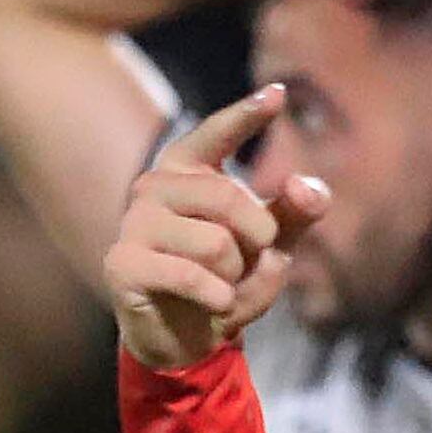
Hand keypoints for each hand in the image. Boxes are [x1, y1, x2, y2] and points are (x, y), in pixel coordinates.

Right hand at [106, 87, 326, 370]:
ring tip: (222, 287)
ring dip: (235, 276)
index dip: (247, 115)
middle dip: (258, 237)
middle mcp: (154, 185)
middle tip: (252, 259)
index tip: (278, 94)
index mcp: (188, 169)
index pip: (218, 133)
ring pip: (215, 244)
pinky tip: (215, 305)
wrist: (184, 338)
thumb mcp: (270, 246)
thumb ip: (294, 212)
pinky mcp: (123, 264)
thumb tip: (307, 186)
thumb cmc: (226, 279)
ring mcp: (134, 223)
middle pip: (228, 196)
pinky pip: (191, 277)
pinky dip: (219, 298)